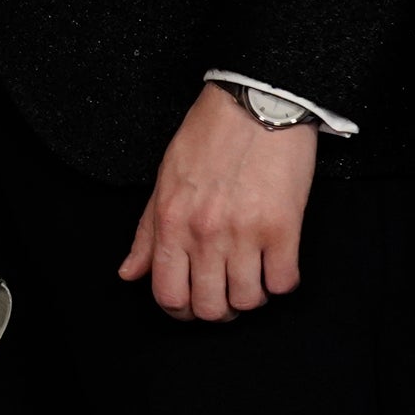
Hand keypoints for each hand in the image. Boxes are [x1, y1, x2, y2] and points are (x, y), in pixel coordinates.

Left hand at [120, 84, 316, 319]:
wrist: (254, 104)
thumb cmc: (208, 138)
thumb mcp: (165, 180)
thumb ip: (147, 233)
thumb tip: (129, 273)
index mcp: (171, 221)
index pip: (167, 294)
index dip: (180, 309)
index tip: (191, 301)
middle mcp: (205, 232)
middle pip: (211, 309)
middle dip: (218, 308)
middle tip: (224, 290)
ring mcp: (245, 233)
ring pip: (249, 301)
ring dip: (251, 294)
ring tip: (250, 271)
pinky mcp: (284, 228)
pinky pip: (284, 284)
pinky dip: (280, 280)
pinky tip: (274, 260)